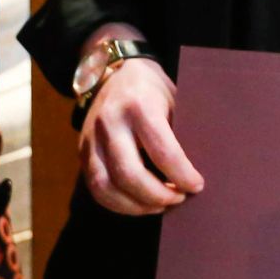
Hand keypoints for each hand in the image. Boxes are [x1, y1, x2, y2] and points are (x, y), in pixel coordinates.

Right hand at [79, 57, 204, 214]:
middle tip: (178, 198)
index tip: (197, 185)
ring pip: (106, 186)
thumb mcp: (173, 101)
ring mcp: (91, 137)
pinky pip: (95, 187)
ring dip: (136, 206)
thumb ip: (181, 134)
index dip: (182, 176)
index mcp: (138, 104)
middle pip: (129, 174)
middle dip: (157, 195)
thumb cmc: (153, 91)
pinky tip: (138, 204)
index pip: (162, 151)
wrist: (116, 73)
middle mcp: (110, 121)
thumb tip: (196, 175)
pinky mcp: (82, 150)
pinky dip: (118, 204)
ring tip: (160, 205)